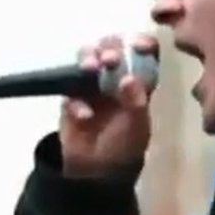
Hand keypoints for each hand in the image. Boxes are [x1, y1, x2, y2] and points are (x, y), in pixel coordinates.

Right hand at [59, 34, 158, 178]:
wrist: (96, 172)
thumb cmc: (125, 146)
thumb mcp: (138, 127)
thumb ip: (136, 103)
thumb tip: (128, 79)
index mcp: (140, 81)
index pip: (144, 53)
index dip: (141, 43)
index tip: (136, 45)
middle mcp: (116, 77)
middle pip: (112, 48)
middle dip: (110, 47)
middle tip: (108, 58)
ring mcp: (91, 85)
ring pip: (87, 59)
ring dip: (88, 57)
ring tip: (90, 68)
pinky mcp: (70, 98)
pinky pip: (69, 90)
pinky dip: (76, 101)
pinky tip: (84, 116)